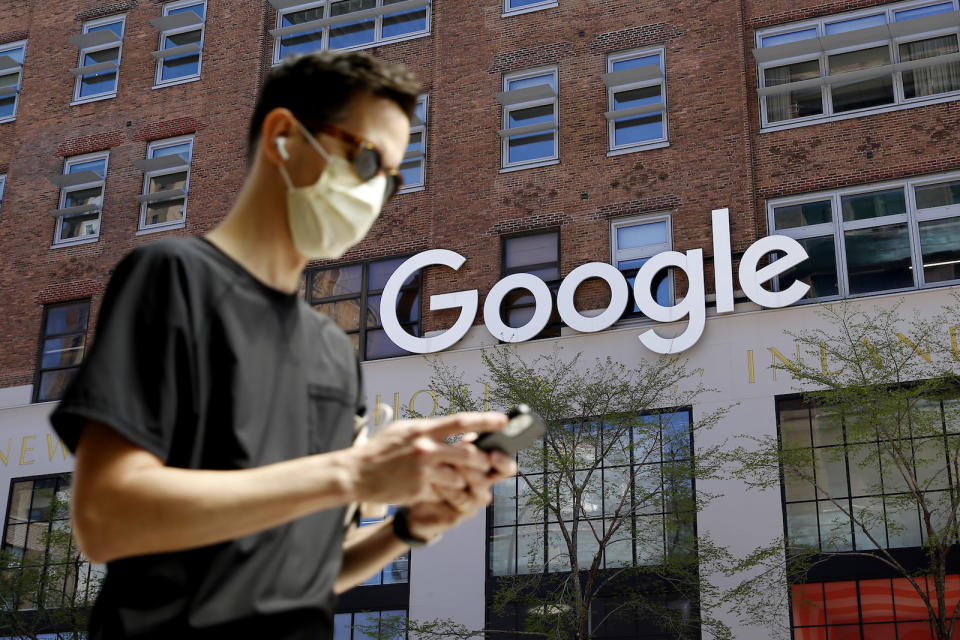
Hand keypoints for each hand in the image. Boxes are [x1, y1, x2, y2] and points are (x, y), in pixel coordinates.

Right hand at [340, 412, 507, 505]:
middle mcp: (425, 448)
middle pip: (468, 453)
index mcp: (423, 429)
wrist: (355, 474)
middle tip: (489, 461)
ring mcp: (423, 471)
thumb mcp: (403, 430)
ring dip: (464, 479)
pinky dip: (444, 491)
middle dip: (483, 459)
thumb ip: (427, 429)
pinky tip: (435, 490)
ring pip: (459, 476)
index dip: (485, 421)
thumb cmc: (380, 450)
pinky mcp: (418, 490)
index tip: (503, 421)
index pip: (460, 421)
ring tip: (460, 479)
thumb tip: (452, 426)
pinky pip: (442, 492)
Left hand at [405, 445, 517, 542]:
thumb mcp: (449, 454)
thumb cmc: (436, 471)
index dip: (503, 461)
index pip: (505, 467)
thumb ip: (462, 447)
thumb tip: (473, 434)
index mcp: (486, 471)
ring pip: (469, 493)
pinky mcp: (454, 517)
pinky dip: (444, 491)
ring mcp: (469, 505)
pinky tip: (433, 481)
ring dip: (456, 479)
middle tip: (461, 458)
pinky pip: (451, 505)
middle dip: (473, 468)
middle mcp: (481, 489)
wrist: (415, 498)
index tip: (494, 454)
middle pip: (486, 479)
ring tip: (444, 467)